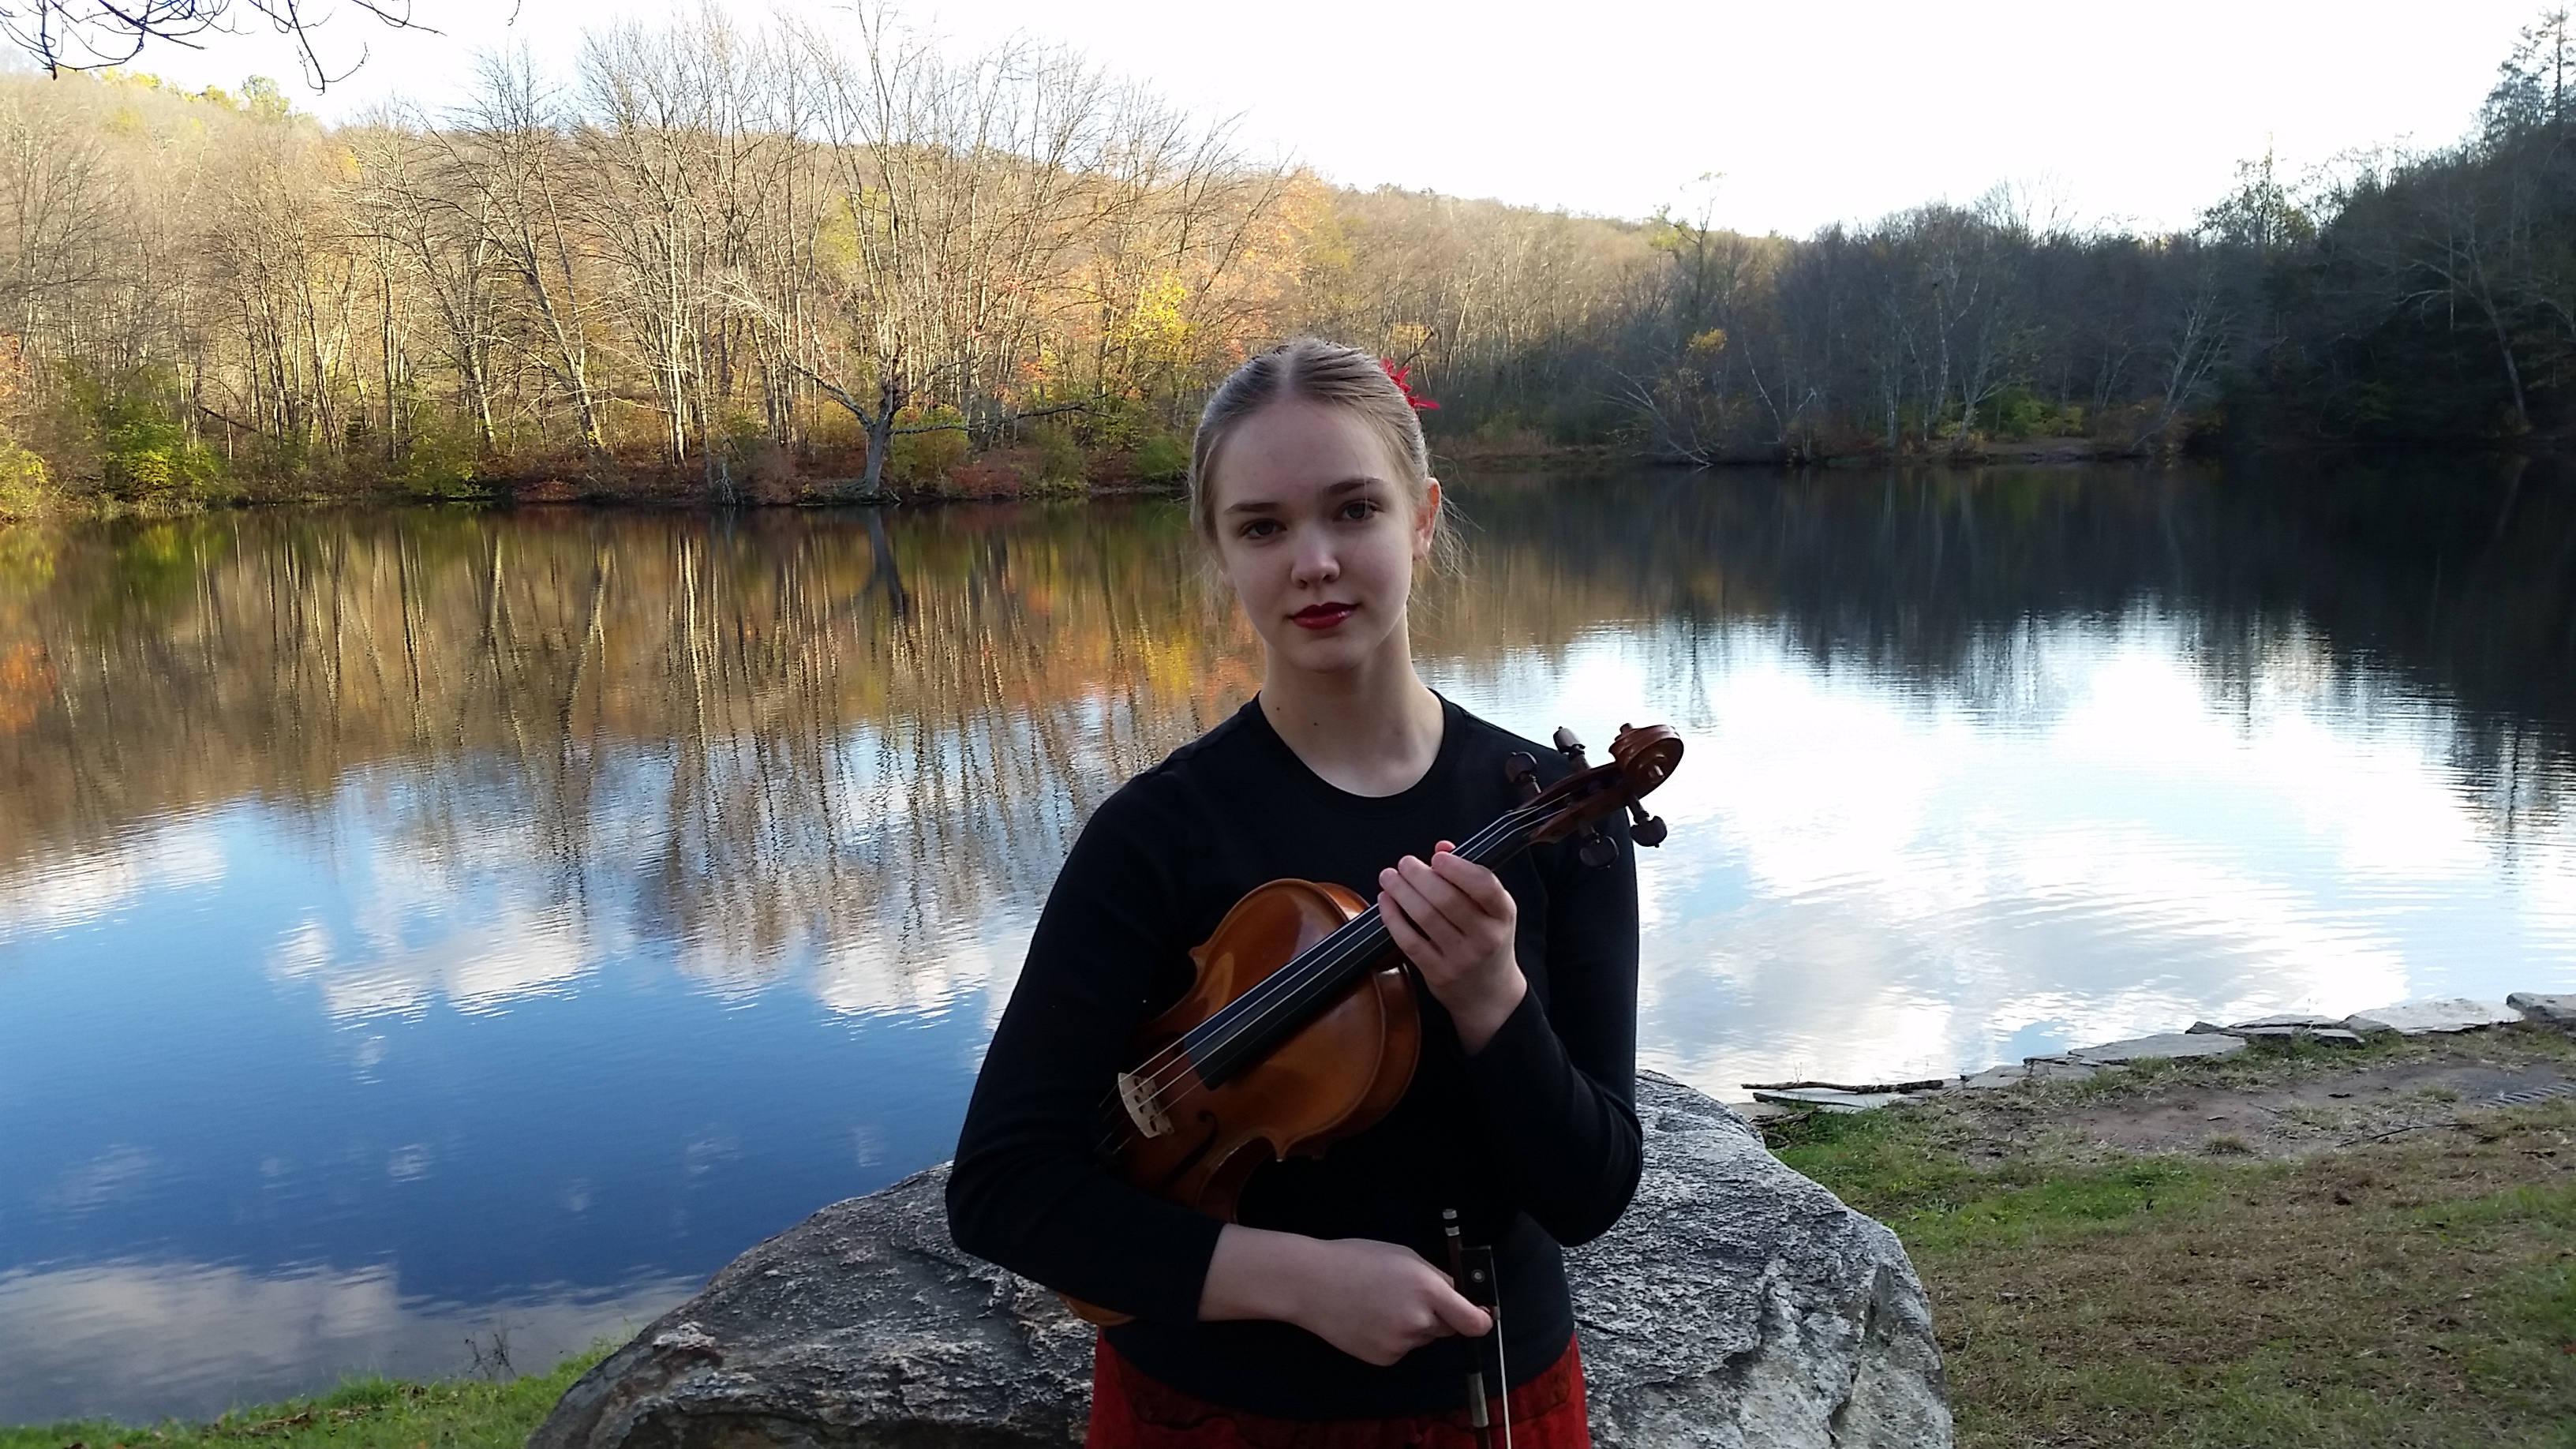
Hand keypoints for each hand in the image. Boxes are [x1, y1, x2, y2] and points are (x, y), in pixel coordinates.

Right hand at [1199, 1225, 1490, 1364]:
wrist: (1311, 1283)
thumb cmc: (1356, 1259)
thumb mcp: (1404, 1256)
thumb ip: (1436, 1277)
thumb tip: (1460, 1294)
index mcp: (1428, 1290)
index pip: (1474, 1321)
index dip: (1482, 1319)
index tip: (1481, 1315)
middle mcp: (1418, 1321)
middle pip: (1448, 1327)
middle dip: (1440, 1314)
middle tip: (1410, 1295)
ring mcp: (1400, 1343)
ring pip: (1423, 1337)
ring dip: (1414, 1325)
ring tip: (1382, 1304)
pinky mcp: (1384, 1358)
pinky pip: (1402, 1348)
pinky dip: (1393, 1337)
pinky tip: (1371, 1319)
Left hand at [1379, 841, 1525, 1051]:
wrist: (1490, 993)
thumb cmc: (1488, 940)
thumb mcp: (1491, 909)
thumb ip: (1469, 875)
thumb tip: (1443, 846)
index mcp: (1503, 915)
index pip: (1485, 886)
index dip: (1458, 868)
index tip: (1437, 857)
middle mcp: (1486, 937)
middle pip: (1448, 899)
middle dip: (1420, 876)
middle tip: (1404, 863)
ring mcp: (1461, 958)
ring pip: (1425, 917)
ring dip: (1402, 892)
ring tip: (1389, 876)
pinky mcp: (1438, 973)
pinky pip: (1409, 940)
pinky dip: (1393, 917)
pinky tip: (1385, 901)